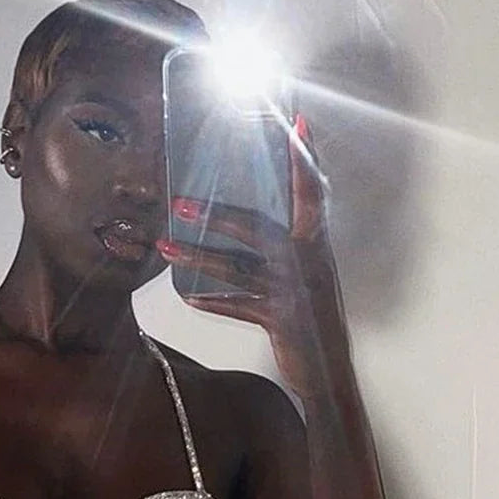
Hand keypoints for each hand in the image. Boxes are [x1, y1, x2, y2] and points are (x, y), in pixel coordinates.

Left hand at [155, 114, 342, 341]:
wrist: (332, 375)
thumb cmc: (316, 323)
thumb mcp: (312, 280)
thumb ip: (294, 250)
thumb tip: (263, 224)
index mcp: (316, 247)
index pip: (311, 194)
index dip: (305, 160)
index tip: (299, 123)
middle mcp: (308, 263)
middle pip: (260, 227)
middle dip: (219, 213)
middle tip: (180, 201)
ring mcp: (295, 291)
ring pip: (240, 267)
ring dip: (200, 256)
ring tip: (167, 246)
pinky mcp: (283, 319)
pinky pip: (240, 307)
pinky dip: (214, 303)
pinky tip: (190, 299)